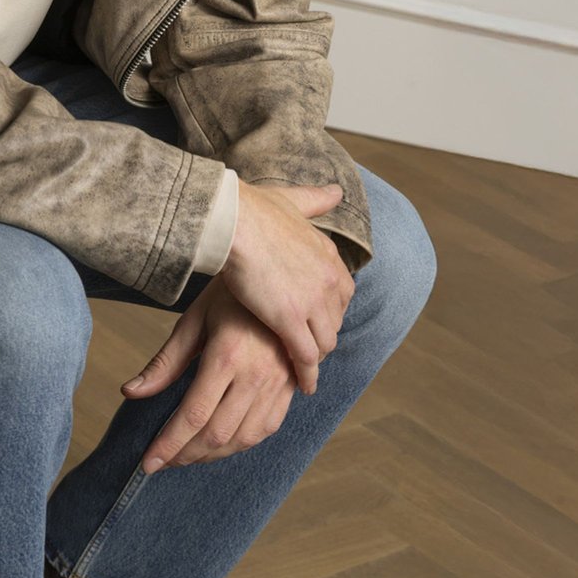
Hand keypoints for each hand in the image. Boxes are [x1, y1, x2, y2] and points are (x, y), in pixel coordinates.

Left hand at [121, 275, 297, 473]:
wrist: (282, 278)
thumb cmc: (231, 296)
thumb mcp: (194, 321)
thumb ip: (164, 363)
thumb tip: (130, 393)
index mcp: (227, 356)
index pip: (193, 415)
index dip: (169, 445)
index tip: (149, 463)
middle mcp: (256, 374)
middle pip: (217, 434)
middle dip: (185, 455)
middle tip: (163, 462)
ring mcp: (277, 383)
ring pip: (243, 438)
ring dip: (212, 455)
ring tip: (188, 456)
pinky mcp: (290, 386)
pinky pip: (266, 429)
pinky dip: (240, 444)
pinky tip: (219, 444)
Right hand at [219, 178, 356, 394]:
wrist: (235, 221)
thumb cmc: (254, 209)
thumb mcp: (293, 200)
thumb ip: (316, 199)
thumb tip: (337, 191)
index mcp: (329, 256)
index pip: (343, 294)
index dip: (329, 310)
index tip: (316, 321)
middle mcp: (329, 280)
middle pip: (336, 321)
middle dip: (323, 336)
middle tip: (309, 351)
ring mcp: (313, 302)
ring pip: (325, 342)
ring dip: (316, 358)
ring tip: (305, 373)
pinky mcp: (291, 321)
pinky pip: (306, 356)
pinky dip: (307, 374)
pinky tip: (303, 386)